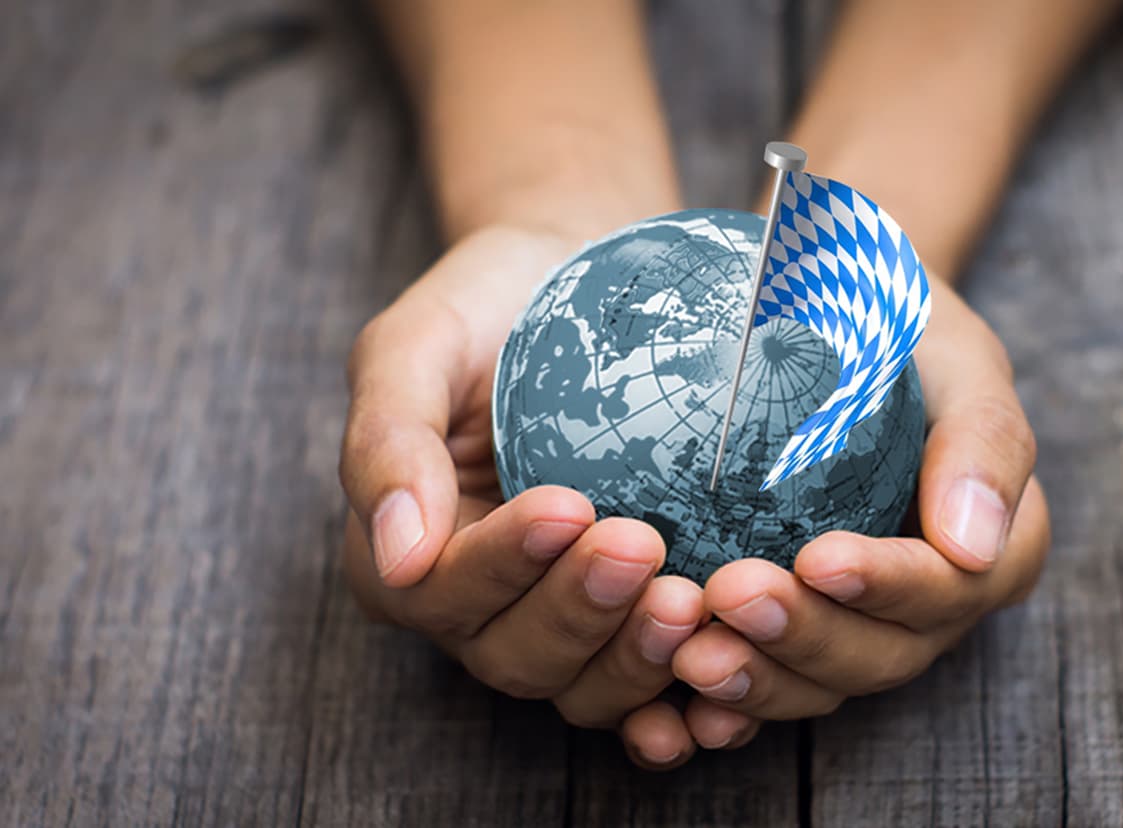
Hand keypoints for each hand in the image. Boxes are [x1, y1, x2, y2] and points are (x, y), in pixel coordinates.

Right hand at [338, 224, 706, 764]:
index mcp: (408, 559)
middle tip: (643, 545)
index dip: (504, 564)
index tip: (569, 507)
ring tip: (692, 603)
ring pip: (584, 688)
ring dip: (636, 659)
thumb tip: (398, 556)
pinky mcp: (633, 627)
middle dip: (579, 610)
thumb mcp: (417, 346)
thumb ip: (387, 440)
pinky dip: (686, 695)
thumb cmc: (487, 309)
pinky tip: (728, 675)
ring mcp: (561, 629)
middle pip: (516, 655)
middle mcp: (479, 612)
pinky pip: (653, 689)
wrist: (581, 285)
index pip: (442, 590)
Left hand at [666, 281, 1048, 752]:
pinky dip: (715, 705)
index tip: (819, 559)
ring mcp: (859, 633)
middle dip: (804, 638)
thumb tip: (971, 545)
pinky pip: (760, 685)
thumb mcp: (962, 357)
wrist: (837, 330)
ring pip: (816, 686)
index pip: (950, 588)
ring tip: (687, 654)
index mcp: (993, 553)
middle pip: (880, 655)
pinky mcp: (792, 642)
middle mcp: (929, 611)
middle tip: (728, 598)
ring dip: (754, 681)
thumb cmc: (909, 335)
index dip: (888, 587)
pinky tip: (664, 696)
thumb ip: (986, 441)